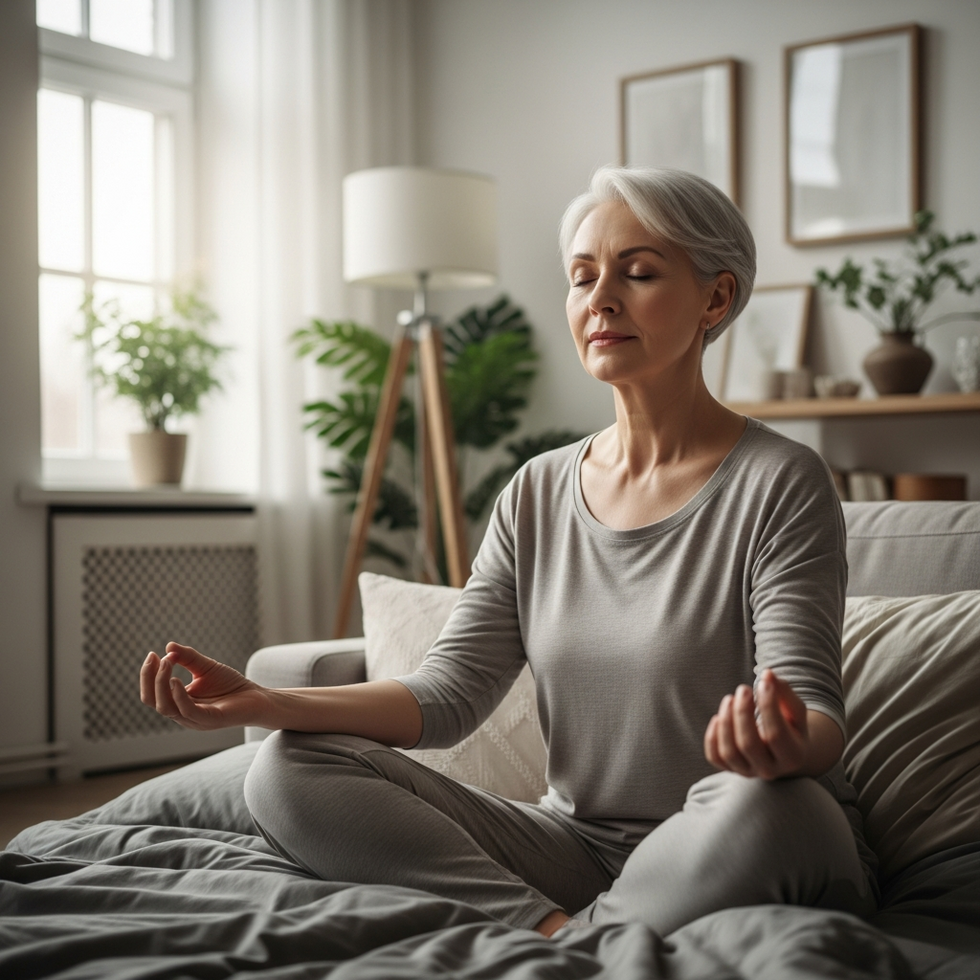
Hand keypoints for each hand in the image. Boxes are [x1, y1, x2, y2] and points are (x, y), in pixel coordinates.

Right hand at [140, 642, 269, 730]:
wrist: (257, 697)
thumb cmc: (231, 685)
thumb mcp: (206, 667)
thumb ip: (188, 658)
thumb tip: (168, 647)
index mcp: (178, 703)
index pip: (152, 693)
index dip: (148, 675)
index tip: (152, 654)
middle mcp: (182, 714)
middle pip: (153, 701)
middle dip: (150, 678)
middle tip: (156, 657)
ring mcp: (195, 719)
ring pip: (166, 707)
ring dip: (162, 684)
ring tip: (167, 662)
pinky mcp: (210, 720)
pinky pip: (187, 711)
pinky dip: (178, 696)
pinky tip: (176, 680)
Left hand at [703, 669, 807, 779]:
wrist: (783, 748)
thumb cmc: (789, 724)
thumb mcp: (794, 709)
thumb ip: (784, 691)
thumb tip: (767, 674)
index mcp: (792, 757)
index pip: (776, 733)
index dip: (768, 706)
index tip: (763, 682)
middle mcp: (770, 770)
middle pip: (748, 744)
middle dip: (742, 712)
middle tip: (743, 689)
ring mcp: (748, 772)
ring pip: (729, 752)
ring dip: (725, 721)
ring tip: (729, 699)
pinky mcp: (730, 769)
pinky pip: (714, 757)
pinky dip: (712, 737)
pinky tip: (718, 717)